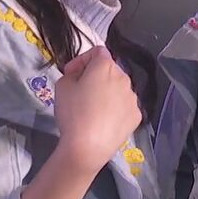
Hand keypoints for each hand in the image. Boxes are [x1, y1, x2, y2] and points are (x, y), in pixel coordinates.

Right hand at [53, 46, 141, 171]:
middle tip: (80, 91)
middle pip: (109, 70)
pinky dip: (115, 108)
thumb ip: (72, 73)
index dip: (81, 59)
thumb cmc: (73, 113)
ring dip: (106, 92)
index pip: (97, 51)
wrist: (87, 147)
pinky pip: (124, 106)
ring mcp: (132, 98)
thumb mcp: (61, 86)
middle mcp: (124, 78)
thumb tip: (80, 75)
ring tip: (92, 109)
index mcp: (105, 66)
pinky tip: (103, 121)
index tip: (71, 73)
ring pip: (118, 88)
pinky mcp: (136, 116)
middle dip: (95, 76)